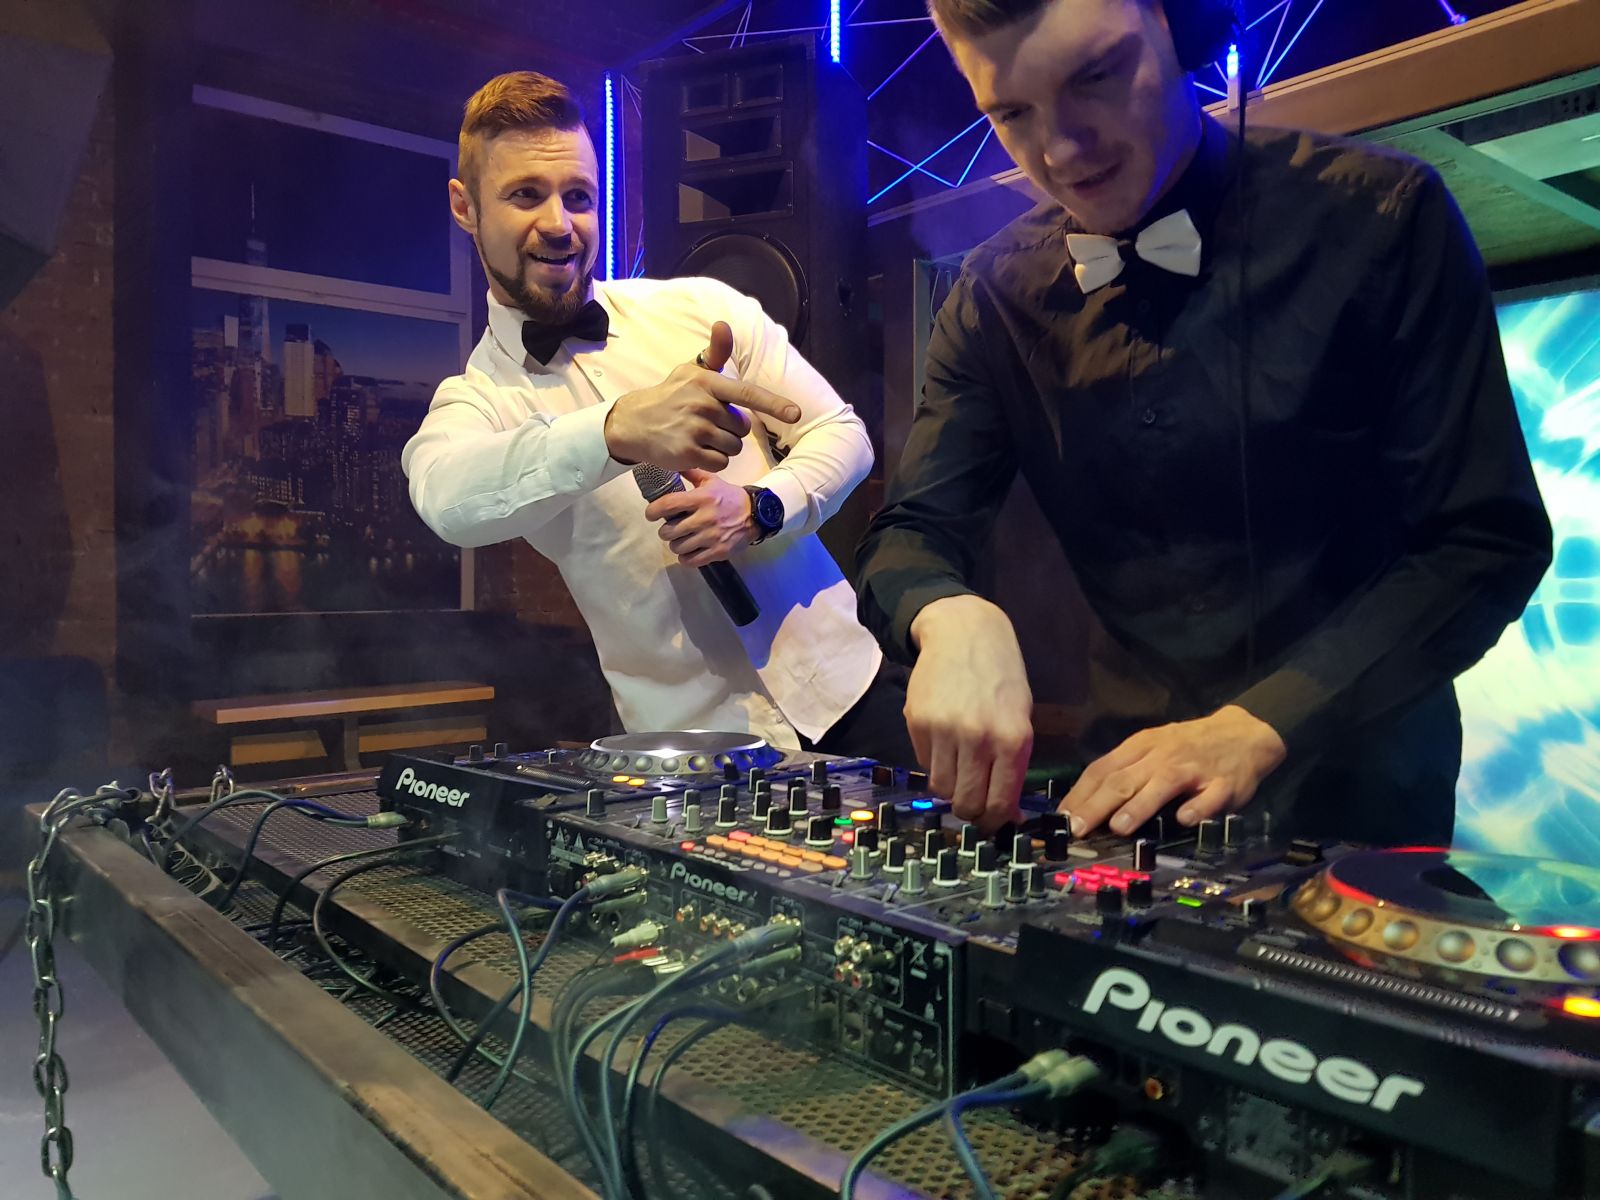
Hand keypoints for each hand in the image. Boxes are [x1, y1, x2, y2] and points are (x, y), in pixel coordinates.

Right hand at [603, 320, 799, 471]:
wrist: (634, 423)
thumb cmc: (671, 396)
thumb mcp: (691, 371)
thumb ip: (715, 353)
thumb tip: (723, 324)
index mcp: (707, 383)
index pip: (746, 393)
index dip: (773, 403)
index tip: (796, 412)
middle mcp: (702, 405)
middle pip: (742, 428)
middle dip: (730, 429)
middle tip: (707, 423)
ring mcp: (694, 430)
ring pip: (734, 447)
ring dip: (723, 447)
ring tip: (701, 436)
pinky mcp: (687, 453)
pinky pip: (721, 463)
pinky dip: (713, 460)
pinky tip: (696, 451)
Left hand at [645, 470, 753, 566]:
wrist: (757, 514)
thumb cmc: (730, 497)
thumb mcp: (713, 481)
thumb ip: (692, 473)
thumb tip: (673, 464)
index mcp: (701, 498)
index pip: (668, 505)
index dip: (653, 511)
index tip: (651, 514)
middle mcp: (704, 518)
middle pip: (668, 531)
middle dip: (666, 531)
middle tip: (671, 528)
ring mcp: (711, 537)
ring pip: (677, 547)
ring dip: (676, 544)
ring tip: (682, 539)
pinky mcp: (718, 552)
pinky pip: (690, 560)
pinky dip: (685, 557)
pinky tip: (689, 551)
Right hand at [906, 596, 1032, 829]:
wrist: (964, 633)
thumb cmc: (1001, 678)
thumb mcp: (1020, 719)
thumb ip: (1013, 766)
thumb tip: (1006, 813)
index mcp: (1012, 740)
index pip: (998, 804)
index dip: (994, 822)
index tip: (993, 824)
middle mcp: (978, 738)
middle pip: (966, 803)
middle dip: (970, 811)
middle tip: (973, 803)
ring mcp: (944, 731)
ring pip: (941, 788)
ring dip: (950, 786)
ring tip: (959, 768)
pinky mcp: (917, 722)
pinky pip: (924, 763)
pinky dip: (935, 761)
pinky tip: (945, 740)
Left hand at [1060, 705, 1286, 837]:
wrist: (1243, 732)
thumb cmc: (1187, 745)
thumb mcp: (1151, 748)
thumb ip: (1122, 771)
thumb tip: (1083, 802)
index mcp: (1141, 747)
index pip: (1103, 769)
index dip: (1081, 794)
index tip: (1062, 818)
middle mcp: (1163, 756)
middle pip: (1125, 779)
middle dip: (1098, 804)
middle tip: (1079, 828)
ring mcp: (1194, 768)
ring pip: (1163, 784)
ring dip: (1140, 805)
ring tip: (1119, 827)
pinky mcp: (1224, 784)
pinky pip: (1209, 797)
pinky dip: (1197, 808)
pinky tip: (1184, 820)